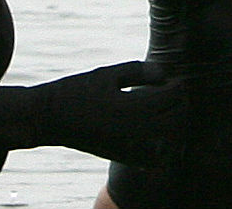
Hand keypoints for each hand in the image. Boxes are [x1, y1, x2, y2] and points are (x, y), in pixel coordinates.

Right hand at [0, 60, 186, 172]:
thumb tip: (164, 74)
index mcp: (128, 106)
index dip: (178, 86)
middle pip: (175, 120)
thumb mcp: (107, 74)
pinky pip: (152, 159)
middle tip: (178, 94)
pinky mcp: (120, 156)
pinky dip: (163, 149)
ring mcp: (127, 146)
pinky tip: (160, 135)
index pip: (169, 97)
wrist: (49, 118)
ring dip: (177, 125)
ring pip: (168, 141)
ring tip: (171, 110)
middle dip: (182, 105)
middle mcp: (131, 130)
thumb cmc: (77, 90)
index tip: (177, 79)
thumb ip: (138, 72)